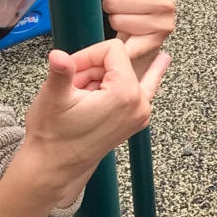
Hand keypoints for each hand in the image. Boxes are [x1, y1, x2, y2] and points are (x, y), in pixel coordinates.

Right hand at [23, 39, 171, 181]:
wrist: (56, 166)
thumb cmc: (55, 136)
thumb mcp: (54, 97)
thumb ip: (61, 70)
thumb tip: (58, 55)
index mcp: (124, 95)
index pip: (113, 50)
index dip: (87, 55)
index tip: (72, 69)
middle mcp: (139, 105)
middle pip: (119, 62)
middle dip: (92, 69)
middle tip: (74, 88)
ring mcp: (139, 114)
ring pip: (126, 74)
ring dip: (103, 77)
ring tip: (82, 95)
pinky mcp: (134, 120)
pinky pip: (145, 88)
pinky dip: (148, 75)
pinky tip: (162, 61)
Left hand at [100, 0, 174, 72]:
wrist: (144, 35)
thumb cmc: (134, 0)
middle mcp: (166, 1)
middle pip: (113, 2)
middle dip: (110, 5)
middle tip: (121, 7)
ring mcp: (163, 24)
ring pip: (117, 20)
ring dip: (115, 22)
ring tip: (126, 20)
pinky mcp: (156, 43)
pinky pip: (125, 40)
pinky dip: (121, 42)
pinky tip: (125, 39)